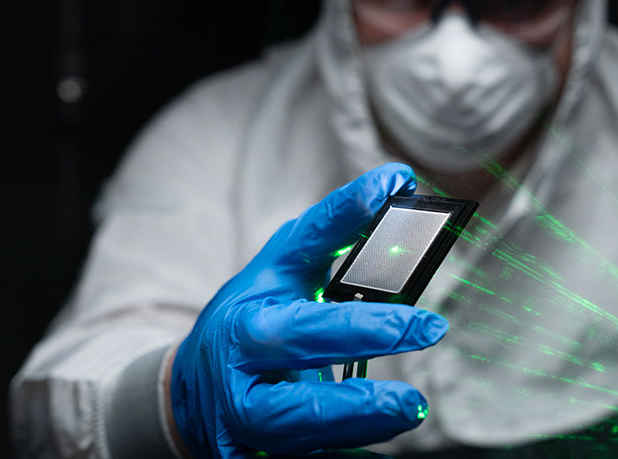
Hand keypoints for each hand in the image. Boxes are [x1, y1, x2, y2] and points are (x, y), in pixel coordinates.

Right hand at [170, 163, 447, 457]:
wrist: (192, 394)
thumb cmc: (253, 322)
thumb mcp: (285, 275)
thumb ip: (337, 238)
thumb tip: (396, 192)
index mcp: (255, 289)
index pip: (304, 243)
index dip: (348, 212)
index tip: (393, 185)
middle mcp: (240, 349)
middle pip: (295, 336)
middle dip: (361, 331)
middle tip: (425, 327)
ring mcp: (240, 407)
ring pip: (295, 415)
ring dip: (359, 413)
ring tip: (411, 405)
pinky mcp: (249, 453)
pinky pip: (302, 455)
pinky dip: (346, 449)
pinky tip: (385, 443)